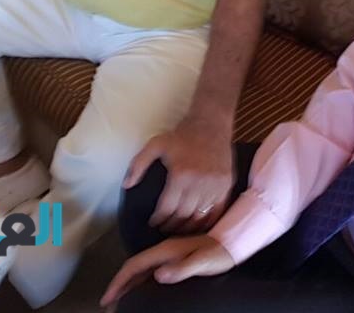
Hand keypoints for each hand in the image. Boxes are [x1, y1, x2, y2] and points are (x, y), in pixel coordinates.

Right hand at [100, 235, 234, 308]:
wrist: (231, 243)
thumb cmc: (218, 254)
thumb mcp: (201, 262)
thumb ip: (182, 268)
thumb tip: (159, 274)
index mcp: (166, 251)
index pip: (134, 265)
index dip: (119, 281)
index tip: (108, 297)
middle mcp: (164, 252)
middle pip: (134, 268)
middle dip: (119, 285)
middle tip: (108, 303)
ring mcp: (168, 255)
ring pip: (141, 270)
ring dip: (128, 284)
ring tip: (119, 300)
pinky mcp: (174, 259)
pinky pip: (150, 271)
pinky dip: (139, 282)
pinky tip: (140, 291)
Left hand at [123, 115, 234, 233]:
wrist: (211, 123)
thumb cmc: (182, 135)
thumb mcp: (156, 144)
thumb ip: (139, 164)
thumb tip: (127, 185)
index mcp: (181, 174)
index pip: (167, 207)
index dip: (159, 219)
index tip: (154, 222)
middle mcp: (199, 183)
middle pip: (183, 215)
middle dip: (172, 225)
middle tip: (164, 228)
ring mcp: (215, 185)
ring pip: (200, 216)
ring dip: (188, 227)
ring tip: (179, 229)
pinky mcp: (226, 185)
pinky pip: (217, 210)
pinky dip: (208, 221)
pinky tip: (199, 224)